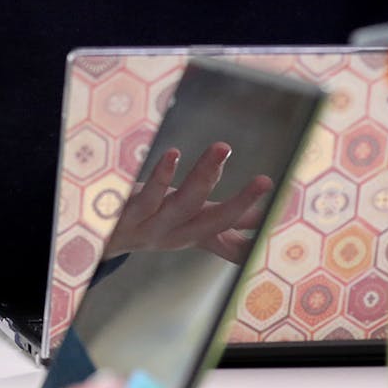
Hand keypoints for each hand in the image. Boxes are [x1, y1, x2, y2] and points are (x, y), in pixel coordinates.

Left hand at [104, 142, 272, 263]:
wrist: (100, 237)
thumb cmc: (153, 224)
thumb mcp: (190, 226)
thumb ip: (224, 224)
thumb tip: (264, 221)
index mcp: (196, 236)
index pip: (235, 239)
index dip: (259, 225)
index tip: (287, 208)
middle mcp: (177, 236)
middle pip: (214, 222)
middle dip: (242, 203)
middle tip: (267, 181)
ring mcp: (152, 226)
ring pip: (183, 203)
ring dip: (205, 175)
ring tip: (223, 148)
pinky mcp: (127, 213)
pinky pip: (147, 196)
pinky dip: (161, 175)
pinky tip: (173, 154)